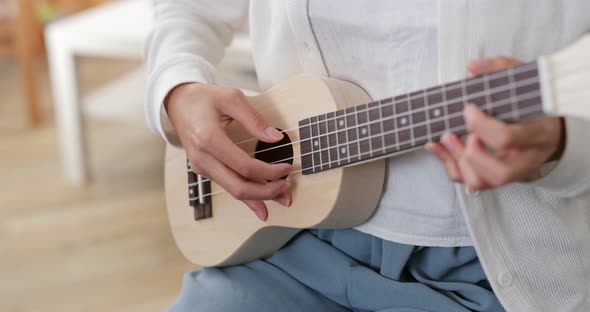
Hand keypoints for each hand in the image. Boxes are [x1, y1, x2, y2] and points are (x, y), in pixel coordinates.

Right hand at [165, 83, 292, 220]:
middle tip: (287, 188)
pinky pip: (228, 186)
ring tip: (282, 198)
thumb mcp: (231, 98)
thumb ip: (254, 119)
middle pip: (239, 187)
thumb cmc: (204, 98)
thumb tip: (276, 138)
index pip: (245, 166)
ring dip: (259, 197)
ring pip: (234, 191)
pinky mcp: (203, 170)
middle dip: (267, 192)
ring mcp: (201, 167)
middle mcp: (203, 158)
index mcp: (209, 139)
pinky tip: (260, 208)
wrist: (177, 103)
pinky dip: (246, 197)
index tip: (287, 167)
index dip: (270, 172)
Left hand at [425, 56, 564, 190]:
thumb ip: (501, 69)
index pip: (507, 138)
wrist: (552, 130)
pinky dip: (447, 164)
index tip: (468, 108)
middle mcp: (525, 159)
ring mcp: (510, 172)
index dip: (481, 125)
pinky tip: (436, 146)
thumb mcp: (526, 82)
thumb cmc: (537, 106)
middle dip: (471, 154)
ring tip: (446, 137)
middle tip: (460, 133)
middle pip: (498, 173)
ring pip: (480, 182)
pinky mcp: (493, 176)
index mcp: (537, 133)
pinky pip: (467, 180)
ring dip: (456, 160)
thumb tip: (473, 66)